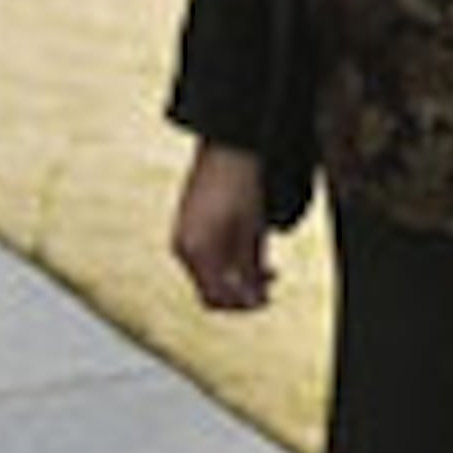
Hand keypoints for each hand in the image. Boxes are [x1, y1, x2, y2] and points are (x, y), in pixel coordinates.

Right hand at [172, 142, 273, 311]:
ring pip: (210, 274)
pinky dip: (228, 261)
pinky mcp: (188, 228)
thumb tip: (254, 300)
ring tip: (267, 268)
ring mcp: (183, 238)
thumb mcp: (251, 231)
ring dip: (237, 277)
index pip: (216, 297)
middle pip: (210, 290)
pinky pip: (206, 257)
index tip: (267, 299)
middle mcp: (183, 248)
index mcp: (197, 251)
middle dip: (240, 293)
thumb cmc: (242, 185)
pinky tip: (251, 253)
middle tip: (269, 286)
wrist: (227, 148)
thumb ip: (250, 269)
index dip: (243, 305)